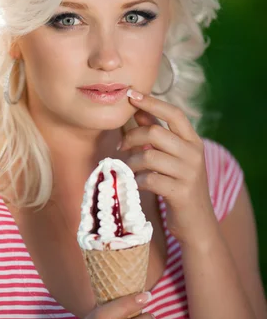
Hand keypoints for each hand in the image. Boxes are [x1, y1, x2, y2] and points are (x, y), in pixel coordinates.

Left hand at [120, 90, 216, 245]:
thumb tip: (138, 109)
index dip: (152, 102)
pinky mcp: (181, 192)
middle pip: (155, 132)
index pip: (174, 113)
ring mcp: (189, 173)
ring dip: (131, 162)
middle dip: (131, 137)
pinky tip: (136, 184)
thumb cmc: (179, 185)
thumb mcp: (173, 157)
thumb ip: (157, 133)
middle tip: (120, 147)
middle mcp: (194, 153)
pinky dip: (137, 181)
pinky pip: (149, 179)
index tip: (131, 94)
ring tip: (127, 169)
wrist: (197, 223)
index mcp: (193, 141)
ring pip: (148, 156)